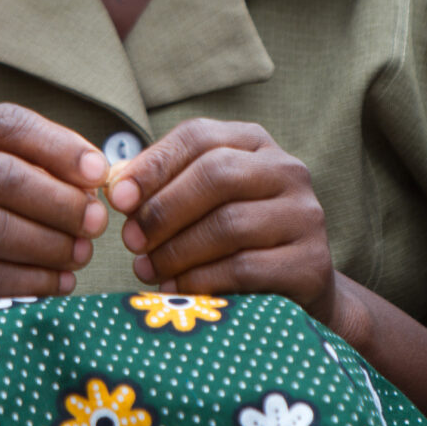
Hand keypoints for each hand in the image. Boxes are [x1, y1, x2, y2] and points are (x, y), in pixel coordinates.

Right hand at [0, 103, 108, 304]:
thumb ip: (30, 163)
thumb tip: (96, 177)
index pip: (6, 123)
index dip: (59, 145)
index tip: (100, 172)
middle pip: (0, 175)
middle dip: (59, 199)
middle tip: (96, 221)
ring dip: (49, 242)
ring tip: (82, 254)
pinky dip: (30, 280)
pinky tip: (59, 283)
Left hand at [106, 118, 335, 323]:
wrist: (297, 287)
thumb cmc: (235, 237)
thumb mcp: (202, 201)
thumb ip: (163, 186)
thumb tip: (115, 186)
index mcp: (254, 142)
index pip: (198, 137)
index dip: (153, 165)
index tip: (117, 197)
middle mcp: (286, 169)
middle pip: (215, 174)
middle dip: (163, 209)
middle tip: (130, 241)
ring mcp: (304, 214)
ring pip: (228, 224)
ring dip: (176, 251)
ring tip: (146, 269)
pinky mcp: (310, 263)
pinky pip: (244, 268)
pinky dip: (201, 280)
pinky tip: (177, 288)